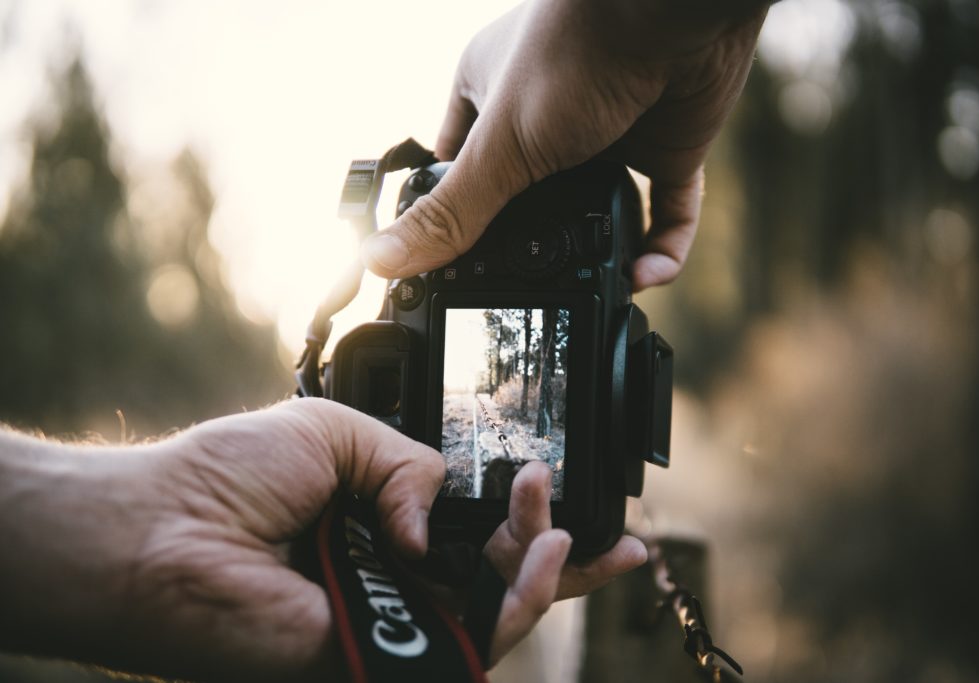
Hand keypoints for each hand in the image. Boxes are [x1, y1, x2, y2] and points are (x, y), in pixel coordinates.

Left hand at [0, 400, 643, 679]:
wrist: (162, 531)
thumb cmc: (226, 477)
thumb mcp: (336, 431)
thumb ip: (410, 462)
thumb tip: (440, 516)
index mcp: (380, 525)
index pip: (471, 528)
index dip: (523, 514)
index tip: (556, 485)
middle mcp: (391, 577)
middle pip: (497, 574)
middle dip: (547, 541)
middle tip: (555, 497)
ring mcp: (391, 620)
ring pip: (498, 611)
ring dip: (544, 567)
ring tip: (558, 524)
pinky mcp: (385, 655)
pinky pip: (473, 641)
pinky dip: (519, 603)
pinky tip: (543, 555)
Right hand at [361, 0, 767, 290]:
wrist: (672, 11)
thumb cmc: (576, 52)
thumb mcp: (499, 147)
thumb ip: (451, 212)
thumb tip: (382, 261)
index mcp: (489, 97)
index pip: (454, 168)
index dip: (448, 215)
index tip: (444, 269)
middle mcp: (547, 116)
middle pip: (527, 199)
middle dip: (530, 244)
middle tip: (524, 291)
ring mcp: (609, 135)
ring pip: (597, 212)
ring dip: (597, 254)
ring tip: (591, 288)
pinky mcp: (665, 149)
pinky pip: (665, 212)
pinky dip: (659, 248)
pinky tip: (645, 273)